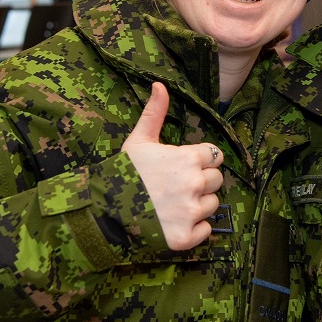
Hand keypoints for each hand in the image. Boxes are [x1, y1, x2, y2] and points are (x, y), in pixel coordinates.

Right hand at [121, 82, 223, 250]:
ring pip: (213, 205)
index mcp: (188, 159)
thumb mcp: (139, 139)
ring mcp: (191, 212)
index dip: (201, 160)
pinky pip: (206, 230)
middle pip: (217, 180)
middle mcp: (195, 184)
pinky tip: (175, 222)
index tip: (185, 165)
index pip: (215, 156)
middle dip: (201, 182)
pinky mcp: (186, 237)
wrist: (105, 210)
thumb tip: (160, 84)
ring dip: (199, 205)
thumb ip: (155, 112)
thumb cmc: (123, 172)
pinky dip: (194, 229)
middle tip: (177, 186)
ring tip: (174, 204)